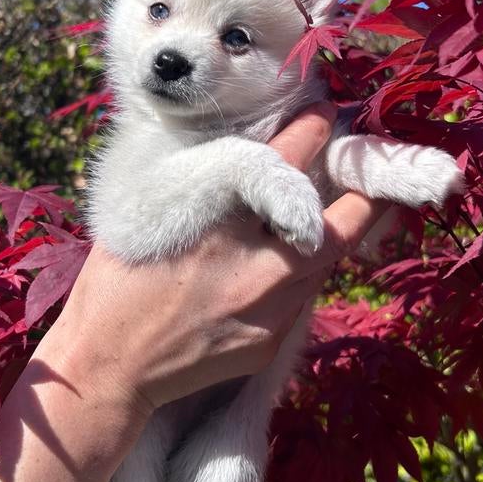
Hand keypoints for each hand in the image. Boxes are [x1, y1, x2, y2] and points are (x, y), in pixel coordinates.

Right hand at [46, 103, 387, 412]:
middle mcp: (255, 268)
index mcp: (219, 223)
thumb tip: (246, 156)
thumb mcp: (148, 214)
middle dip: (367, 197)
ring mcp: (269, 312)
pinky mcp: (270, 344)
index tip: (325, 115)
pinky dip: (296, 278)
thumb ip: (203, 188)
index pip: (287, 160)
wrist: (107, 366)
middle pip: (339, 225)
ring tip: (321, 217)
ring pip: (323, 264)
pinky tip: (275, 272)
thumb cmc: (115, 281)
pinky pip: (300, 300)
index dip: (315, 130)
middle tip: (375, 176)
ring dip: (324, 238)